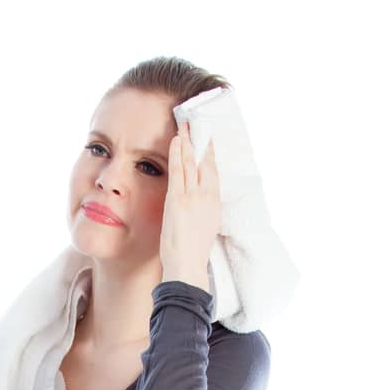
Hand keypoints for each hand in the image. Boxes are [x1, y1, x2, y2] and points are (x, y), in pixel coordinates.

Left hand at [159, 119, 220, 279]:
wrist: (187, 266)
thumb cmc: (193, 253)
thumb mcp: (204, 228)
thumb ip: (201, 210)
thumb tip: (196, 203)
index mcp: (214, 203)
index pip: (212, 171)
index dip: (209, 152)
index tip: (207, 138)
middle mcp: (206, 196)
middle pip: (203, 162)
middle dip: (198, 140)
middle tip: (195, 123)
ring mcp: (192, 196)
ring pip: (191, 161)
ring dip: (187, 141)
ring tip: (184, 126)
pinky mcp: (178, 199)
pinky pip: (178, 170)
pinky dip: (177, 153)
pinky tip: (176, 141)